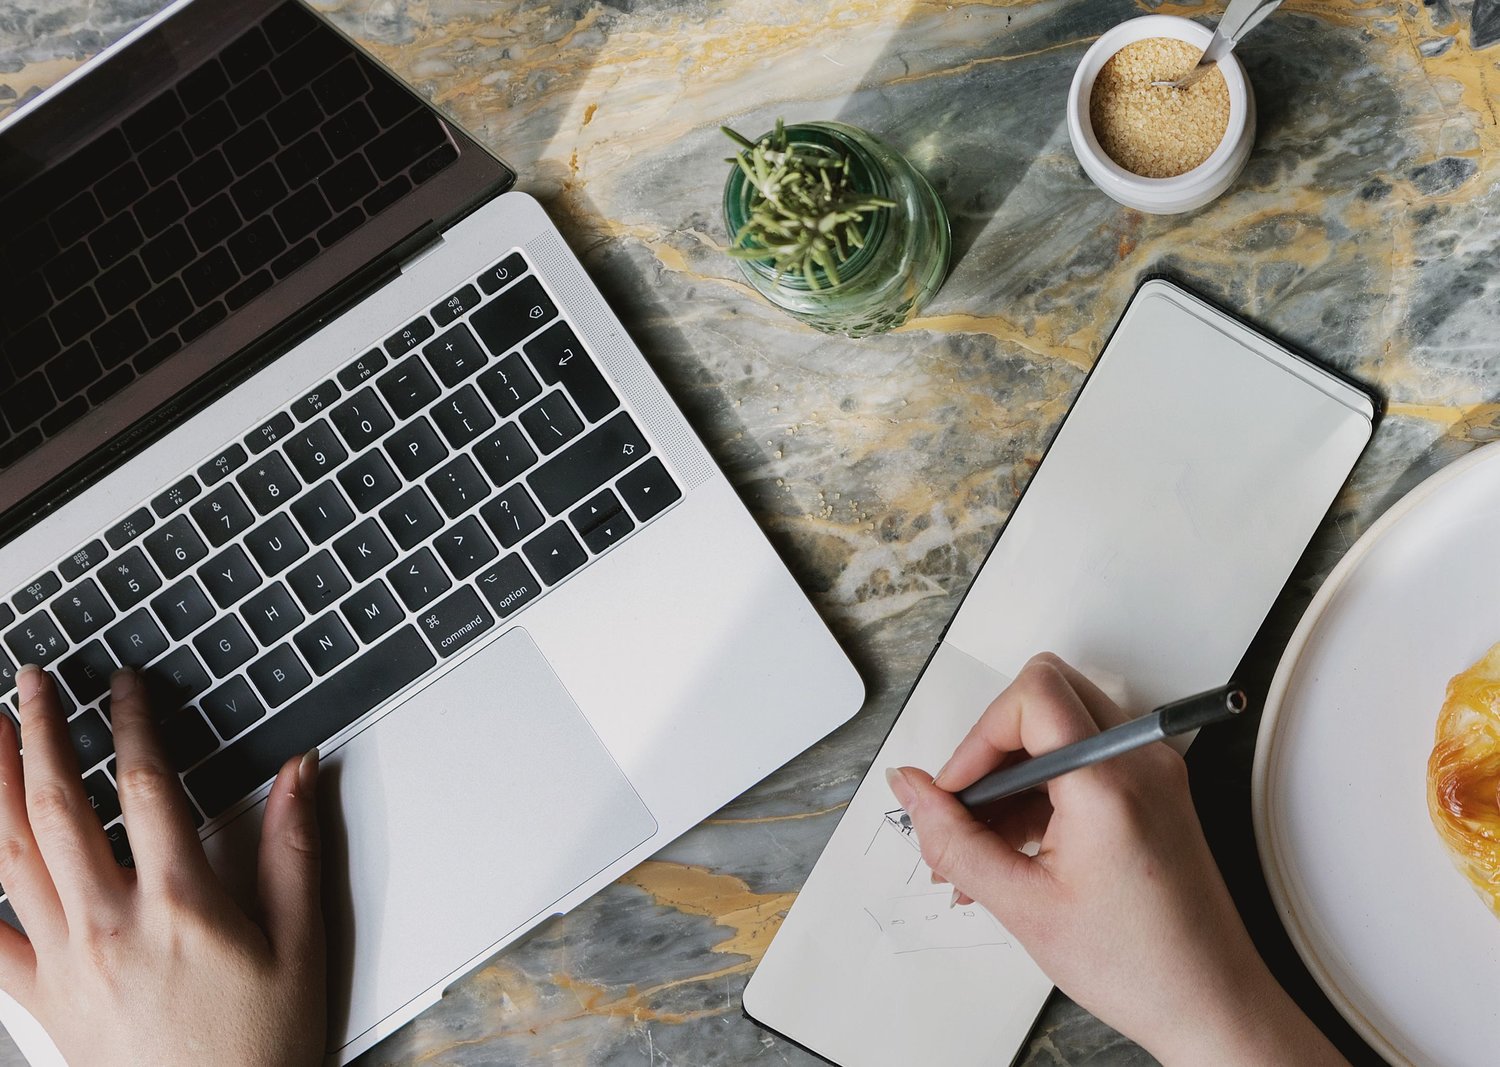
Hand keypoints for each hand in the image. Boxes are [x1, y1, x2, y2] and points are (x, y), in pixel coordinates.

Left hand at [0, 665, 325, 1065]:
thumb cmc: (264, 1045)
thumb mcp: (302, 943)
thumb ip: (296, 850)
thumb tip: (299, 773)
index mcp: (182, 905)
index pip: (147, 786)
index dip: (132, 722)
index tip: (123, 685)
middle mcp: (111, 925)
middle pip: (59, 808)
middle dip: (40, 733)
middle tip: (33, 684)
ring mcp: (67, 962)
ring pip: (9, 857)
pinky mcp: (43, 1000)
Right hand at [886, 653, 1346, 1066]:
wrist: (1212, 1005)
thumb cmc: (1142, 967)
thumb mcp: (1024, 907)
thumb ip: (954, 840)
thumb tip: (911, 790)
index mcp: (1110, 782)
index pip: (1031, 695)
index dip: (978, 739)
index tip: (956, 792)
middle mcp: (1141, 760)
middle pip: (1044, 696)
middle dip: (992, 748)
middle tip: (967, 810)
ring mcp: (1153, 771)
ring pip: (1060, 724)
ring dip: (1013, 771)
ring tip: (986, 846)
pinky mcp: (1154, 788)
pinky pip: (1083, 756)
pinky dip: (1041, 786)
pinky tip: (1019, 846)